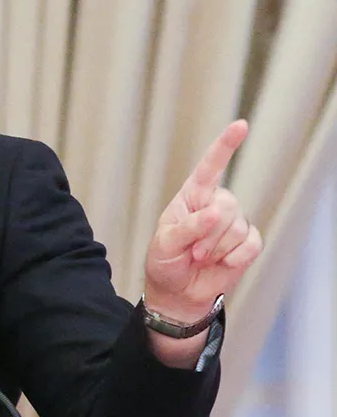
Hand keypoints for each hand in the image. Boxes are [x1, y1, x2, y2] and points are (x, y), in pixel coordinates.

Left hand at [144, 120, 262, 322]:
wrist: (177, 291)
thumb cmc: (165, 261)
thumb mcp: (165, 244)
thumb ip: (188, 228)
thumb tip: (214, 212)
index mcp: (191, 197)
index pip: (209, 168)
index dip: (224, 146)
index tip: (240, 125)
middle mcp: (214, 205)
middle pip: (226, 206)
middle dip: (208, 234)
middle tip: (192, 251)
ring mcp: (232, 224)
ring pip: (238, 227)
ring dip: (216, 249)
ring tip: (200, 257)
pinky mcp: (246, 243)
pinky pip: (251, 245)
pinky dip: (234, 258)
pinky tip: (221, 263)